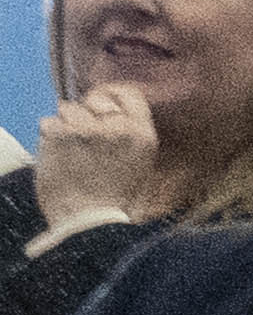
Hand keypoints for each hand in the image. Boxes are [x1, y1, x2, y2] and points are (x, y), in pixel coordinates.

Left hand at [32, 85, 161, 221]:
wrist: (89, 222)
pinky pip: (48, 122)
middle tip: (83, 136)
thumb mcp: (140, 165)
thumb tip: (109, 114)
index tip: (100, 106)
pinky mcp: (58, 134)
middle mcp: (116, 127)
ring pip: (67, 108)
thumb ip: (130, 135)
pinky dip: (49, 136)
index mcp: (142, 134)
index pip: (128, 93)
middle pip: (94, 100)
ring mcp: (86, 129)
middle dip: (86, 113)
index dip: (110, 95)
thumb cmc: (115, 199)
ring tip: (69, 149)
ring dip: (65, 125)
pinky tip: (57, 155)